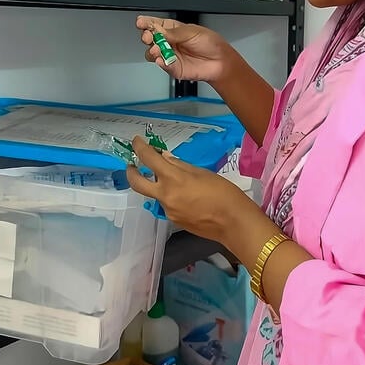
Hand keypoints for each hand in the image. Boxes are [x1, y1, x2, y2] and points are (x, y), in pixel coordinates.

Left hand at [127, 136, 265, 245]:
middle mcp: (165, 195)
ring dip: (158, 185)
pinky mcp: (173, 220)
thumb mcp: (202, 173)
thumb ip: (180, 166)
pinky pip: (167, 204)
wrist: (233, 223)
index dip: (139, 147)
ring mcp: (168, 210)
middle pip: (137, 183)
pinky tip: (187, 197)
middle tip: (133, 164)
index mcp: (174, 179)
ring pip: (155, 194)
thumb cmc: (223, 193)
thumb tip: (164, 158)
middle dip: (131, 172)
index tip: (137, 141)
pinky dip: (171, 196)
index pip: (149, 159)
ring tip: (176, 181)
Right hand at [135, 16, 232, 82]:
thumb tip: (159, 31)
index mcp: (172, 29)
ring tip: (157, 49)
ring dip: (151, 51)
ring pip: (152, 53)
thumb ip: (174, 33)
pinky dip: (160, 62)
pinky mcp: (173, 68)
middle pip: (150, 39)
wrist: (220, 61)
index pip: (155, 24)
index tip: (141, 22)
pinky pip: (162, 65)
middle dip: (146, 36)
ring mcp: (170, 55)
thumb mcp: (192, 32)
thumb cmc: (210, 43)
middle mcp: (169, 42)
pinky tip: (161, 59)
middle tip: (148, 36)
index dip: (146, 23)